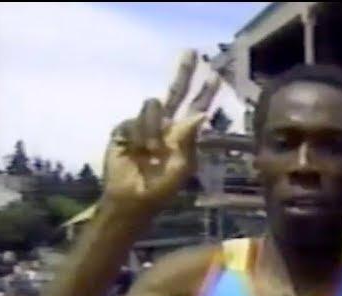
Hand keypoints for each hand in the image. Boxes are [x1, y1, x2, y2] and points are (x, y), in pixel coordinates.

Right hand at [102, 49, 219, 212]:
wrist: (131, 196)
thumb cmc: (161, 187)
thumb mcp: (181, 166)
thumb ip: (189, 140)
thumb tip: (201, 115)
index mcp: (182, 135)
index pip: (196, 108)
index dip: (205, 92)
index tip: (216, 74)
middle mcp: (165, 125)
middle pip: (176, 92)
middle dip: (184, 72)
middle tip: (192, 52)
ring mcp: (144, 125)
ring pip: (153, 105)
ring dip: (153, 128)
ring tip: (150, 151)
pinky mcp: (125, 127)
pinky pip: (135, 119)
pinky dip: (138, 136)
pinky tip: (135, 151)